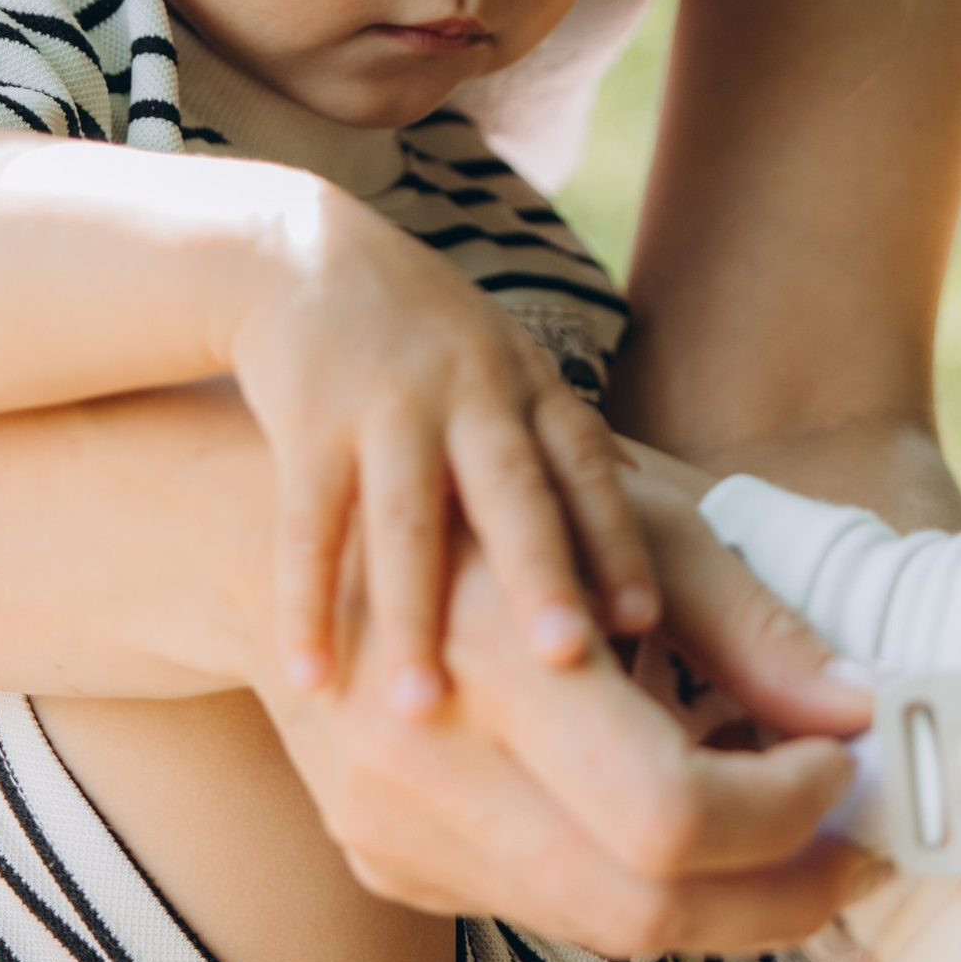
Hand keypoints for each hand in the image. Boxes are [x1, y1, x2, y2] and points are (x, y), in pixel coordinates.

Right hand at [230, 190, 655, 707]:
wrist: (300, 253)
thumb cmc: (426, 338)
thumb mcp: (512, 369)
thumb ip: (570, 444)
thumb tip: (660, 516)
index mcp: (531, 388)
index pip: (586, 471)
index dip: (617, 542)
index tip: (645, 622)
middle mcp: (470, 392)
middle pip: (511, 493)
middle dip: (540, 577)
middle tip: (567, 663)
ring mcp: (387, 405)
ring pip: (405, 521)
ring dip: (413, 616)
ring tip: (420, 708)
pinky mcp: (307, 420)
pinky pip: (307, 524)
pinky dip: (304, 601)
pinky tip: (310, 676)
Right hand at [261, 518, 873, 955]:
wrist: (268, 543)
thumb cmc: (475, 504)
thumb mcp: (623, 522)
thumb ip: (748, 626)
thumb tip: (863, 710)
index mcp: (488, 664)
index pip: (671, 817)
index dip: (787, 811)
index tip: (844, 763)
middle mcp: (423, 770)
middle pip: (645, 910)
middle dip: (782, 892)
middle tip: (855, 842)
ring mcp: (391, 835)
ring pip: (600, 931)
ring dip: (721, 897)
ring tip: (783, 827)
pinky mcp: (384, 866)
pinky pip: (546, 907)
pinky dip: (636, 879)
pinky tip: (679, 818)